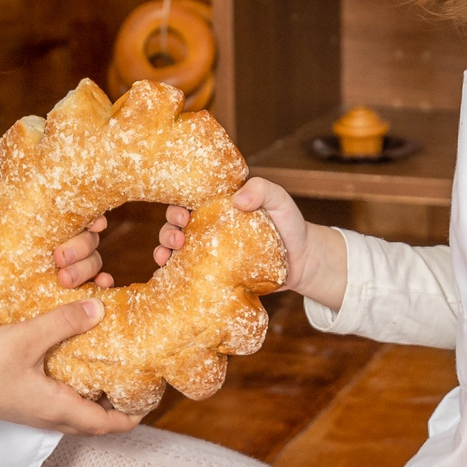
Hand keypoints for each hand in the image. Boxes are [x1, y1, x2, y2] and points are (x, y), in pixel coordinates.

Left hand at [0, 217, 110, 349]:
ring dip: (87, 267)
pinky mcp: (61, 305)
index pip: (65, 210)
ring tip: (65, 281)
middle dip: (80, 245)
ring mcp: (59, 276)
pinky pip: (93, 293)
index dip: (84, 210)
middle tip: (59, 258)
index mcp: (28, 228)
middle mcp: (50, 248)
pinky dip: (102, 289)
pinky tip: (101, 292)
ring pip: (93, 262)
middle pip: (85, 236)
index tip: (87, 219)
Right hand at [0, 299, 138, 435]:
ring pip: (76, 415)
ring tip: (110, 372)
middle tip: (136, 382)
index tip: (152, 397)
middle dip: (120, 409)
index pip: (109, 425)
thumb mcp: (28, 337)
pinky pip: (58, 404)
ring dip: (97, 402)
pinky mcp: (20, 404)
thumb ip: (64, 322)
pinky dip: (75, 392)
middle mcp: (49, 417)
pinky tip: (70, 364)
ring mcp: (33, 412)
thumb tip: (100, 308)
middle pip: (96, 424)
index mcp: (59, 409)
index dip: (135, 415)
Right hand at [157, 177, 346, 309]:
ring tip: (166, 257)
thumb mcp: (279, 200)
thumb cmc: (290, 225)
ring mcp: (209, 251)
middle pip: (176, 224)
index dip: (177, 205)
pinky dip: (171, 274)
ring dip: (164, 250)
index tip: (183, 214)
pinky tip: (166, 276)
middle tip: (178, 238)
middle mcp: (208, 227)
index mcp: (218, 206)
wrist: (303, 262)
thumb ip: (262, 190)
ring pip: (175, 248)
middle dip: (167, 229)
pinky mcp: (213, 274)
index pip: (189, 200)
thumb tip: (237, 200)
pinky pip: (187, 273)